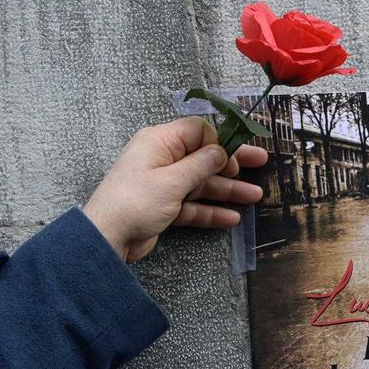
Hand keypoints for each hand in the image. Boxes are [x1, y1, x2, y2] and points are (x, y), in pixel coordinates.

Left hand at [82, 117, 268, 261]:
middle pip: (203, 157)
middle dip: (232, 162)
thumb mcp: (172, 181)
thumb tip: (221, 150)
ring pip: (201, 183)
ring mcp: (163, 184)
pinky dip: (210, 211)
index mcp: (159, 142)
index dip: (219, 142)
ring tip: (255, 196)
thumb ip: (201, 165)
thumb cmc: (135, 202)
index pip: (197, 131)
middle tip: (261, 162)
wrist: (107, 237)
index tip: (235, 160)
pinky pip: (192, 205)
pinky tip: (232, 218)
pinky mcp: (163, 206)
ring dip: (226, 190)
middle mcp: (162, 159)